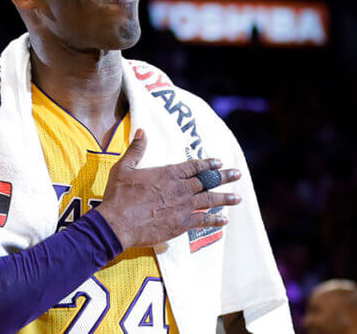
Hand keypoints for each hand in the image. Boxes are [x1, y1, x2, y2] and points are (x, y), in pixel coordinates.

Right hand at [95, 129, 241, 249]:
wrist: (118, 223)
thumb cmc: (119, 196)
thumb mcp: (124, 168)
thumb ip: (136, 150)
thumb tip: (141, 131)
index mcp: (168, 174)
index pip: (193, 166)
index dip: (207, 163)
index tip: (219, 162)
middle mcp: (179, 188)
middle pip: (206, 181)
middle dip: (223, 177)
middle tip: (237, 174)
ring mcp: (182, 207)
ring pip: (209, 200)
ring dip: (225, 198)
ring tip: (238, 197)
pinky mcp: (181, 224)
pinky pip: (203, 220)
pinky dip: (215, 220)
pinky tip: (224, 220)